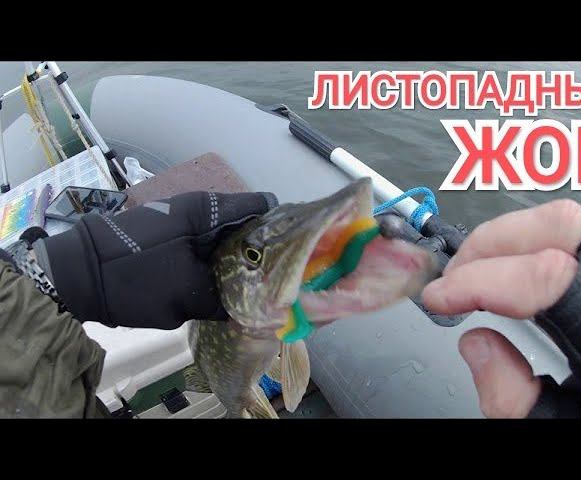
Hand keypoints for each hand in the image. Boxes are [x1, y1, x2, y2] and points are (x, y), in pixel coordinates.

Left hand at [27, 190, 277, 328]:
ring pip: (228, 239)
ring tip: (259, 289)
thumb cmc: (133, 277)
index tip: (296, 256)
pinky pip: (208, 249)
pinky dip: (219, 266)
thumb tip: (255, 309)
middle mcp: (200, 209)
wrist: (75, 276)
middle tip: (281, 281)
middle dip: (264, 252)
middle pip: (248, 224)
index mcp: (208, 209)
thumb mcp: (185, 294)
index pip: (262, 206)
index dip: (282, 229)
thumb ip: (225, 300)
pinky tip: (227, 289)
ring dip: (241, 262)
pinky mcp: (174, 239)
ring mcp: (185, 222)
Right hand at [422, 199, 580, 417]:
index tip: (443, 296)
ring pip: (571, 222)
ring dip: (507, 239)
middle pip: (565, 227)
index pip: (553, 279)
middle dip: (491, 244)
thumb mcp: (564, 428)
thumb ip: (515, 399)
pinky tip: (505, 270)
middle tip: (455, 277)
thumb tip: (477, 344)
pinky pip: (577, 238)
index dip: (482, 280)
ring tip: (474, 272)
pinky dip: (528, 244)